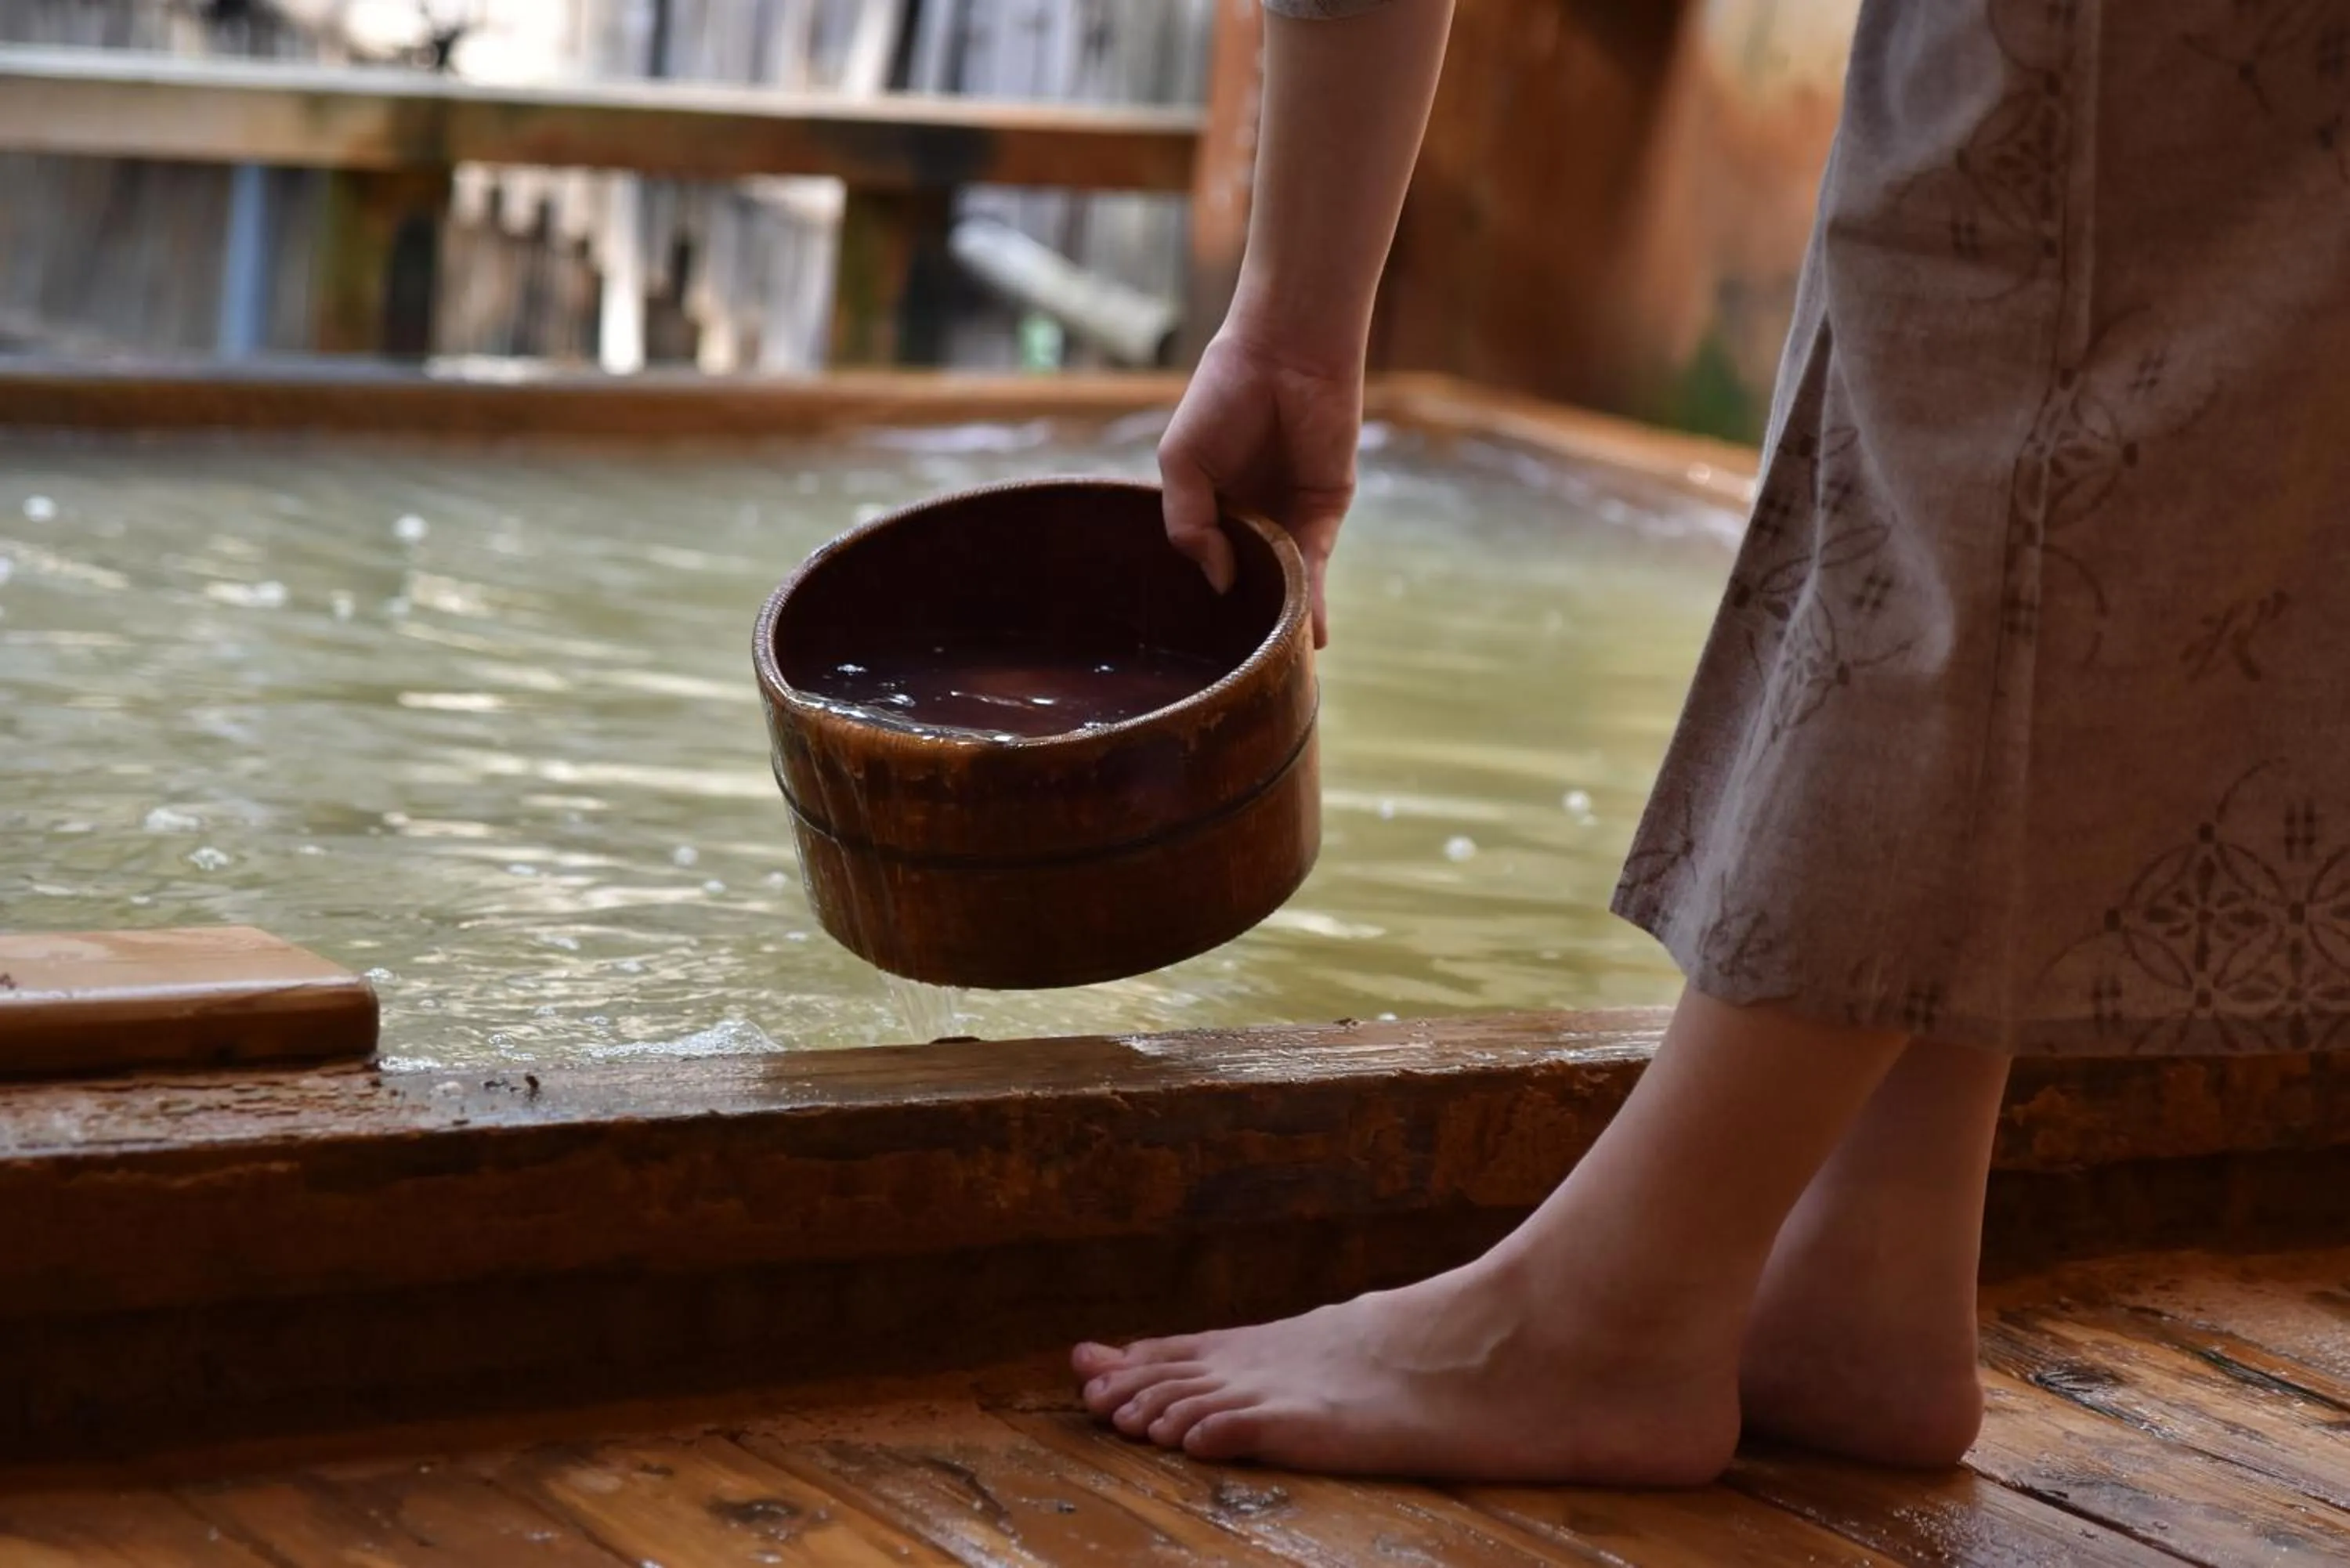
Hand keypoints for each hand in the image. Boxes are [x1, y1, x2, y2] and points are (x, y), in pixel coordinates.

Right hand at [1158, 325, 1362, 646]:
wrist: (1284, 351)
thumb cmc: (1222, 394)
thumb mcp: (1180, 462)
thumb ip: (1189, 523)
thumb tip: (1218, 581)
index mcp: (1211, 505)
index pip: (1204, 564)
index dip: (1198, 600)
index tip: (1191, 646)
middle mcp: (1251, 518)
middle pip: (1247, 583)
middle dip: (1245, 624)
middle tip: (1238, 674)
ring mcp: (1289, 517)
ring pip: (1284, 582)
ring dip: (1281, 622)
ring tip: (1275, 670)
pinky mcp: (1326, 511)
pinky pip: (1316, 565)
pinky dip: (1314, 601)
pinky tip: (1310, 638)